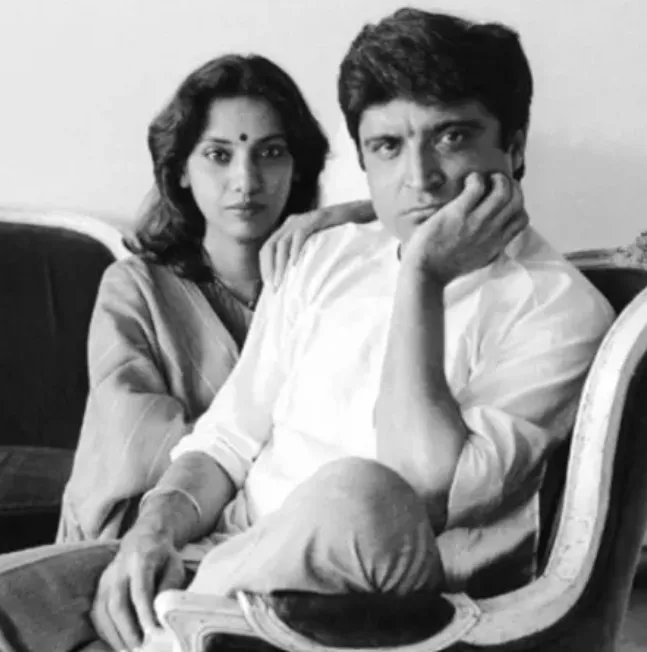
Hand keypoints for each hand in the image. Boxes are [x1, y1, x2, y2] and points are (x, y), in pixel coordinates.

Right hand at [91, 528, 184, 650]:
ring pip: (103, 609)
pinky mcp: (99, 586)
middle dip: (127, 628)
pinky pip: (96, 611)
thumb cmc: (162, 555)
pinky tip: (116, 640)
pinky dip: (105, 629)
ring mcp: (106, 577)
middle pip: (117, 602)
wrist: (142, 537)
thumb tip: (163, 613)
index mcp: (141, 560)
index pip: (140, 590)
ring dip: (114, 633)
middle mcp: (119, 568)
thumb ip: (170, 586)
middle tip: (139, 646)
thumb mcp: (175, 565)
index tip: (154, 632)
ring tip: (129, 648)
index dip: (145, 613)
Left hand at [259, 201, 374, 288]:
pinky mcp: (315, 219)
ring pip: (282, 243)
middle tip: (272, 287)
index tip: (268, 284)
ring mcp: (302, 219)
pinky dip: (296, 250)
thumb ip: (302, 254)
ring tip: (281, 282)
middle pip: (270, 246)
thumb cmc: (337, 233)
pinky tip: (296, 264)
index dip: (265, 266)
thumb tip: (294, 278)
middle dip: (269, 268)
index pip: (267, 248)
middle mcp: (291, 223)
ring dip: (280, 264)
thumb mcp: (314, 244)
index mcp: (287, 229)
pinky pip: (300, 235)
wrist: (357, 214)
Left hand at [401, 172, 528, 284]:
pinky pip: (477, 186)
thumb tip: (490, 237)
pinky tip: (467, 181)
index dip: (517, 205)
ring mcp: (476, 222)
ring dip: (497, 178)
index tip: (505, 199)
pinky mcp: (458, 213)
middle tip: (497, 181)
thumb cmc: (444, 268)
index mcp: (496, 244)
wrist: (425, 273)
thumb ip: (488, 248)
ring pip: (503, 191)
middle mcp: (491, 232)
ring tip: (486, 178)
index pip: (521, 220)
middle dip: (511, 186)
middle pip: (516, 201)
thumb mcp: (476, 261)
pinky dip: (475, 179)